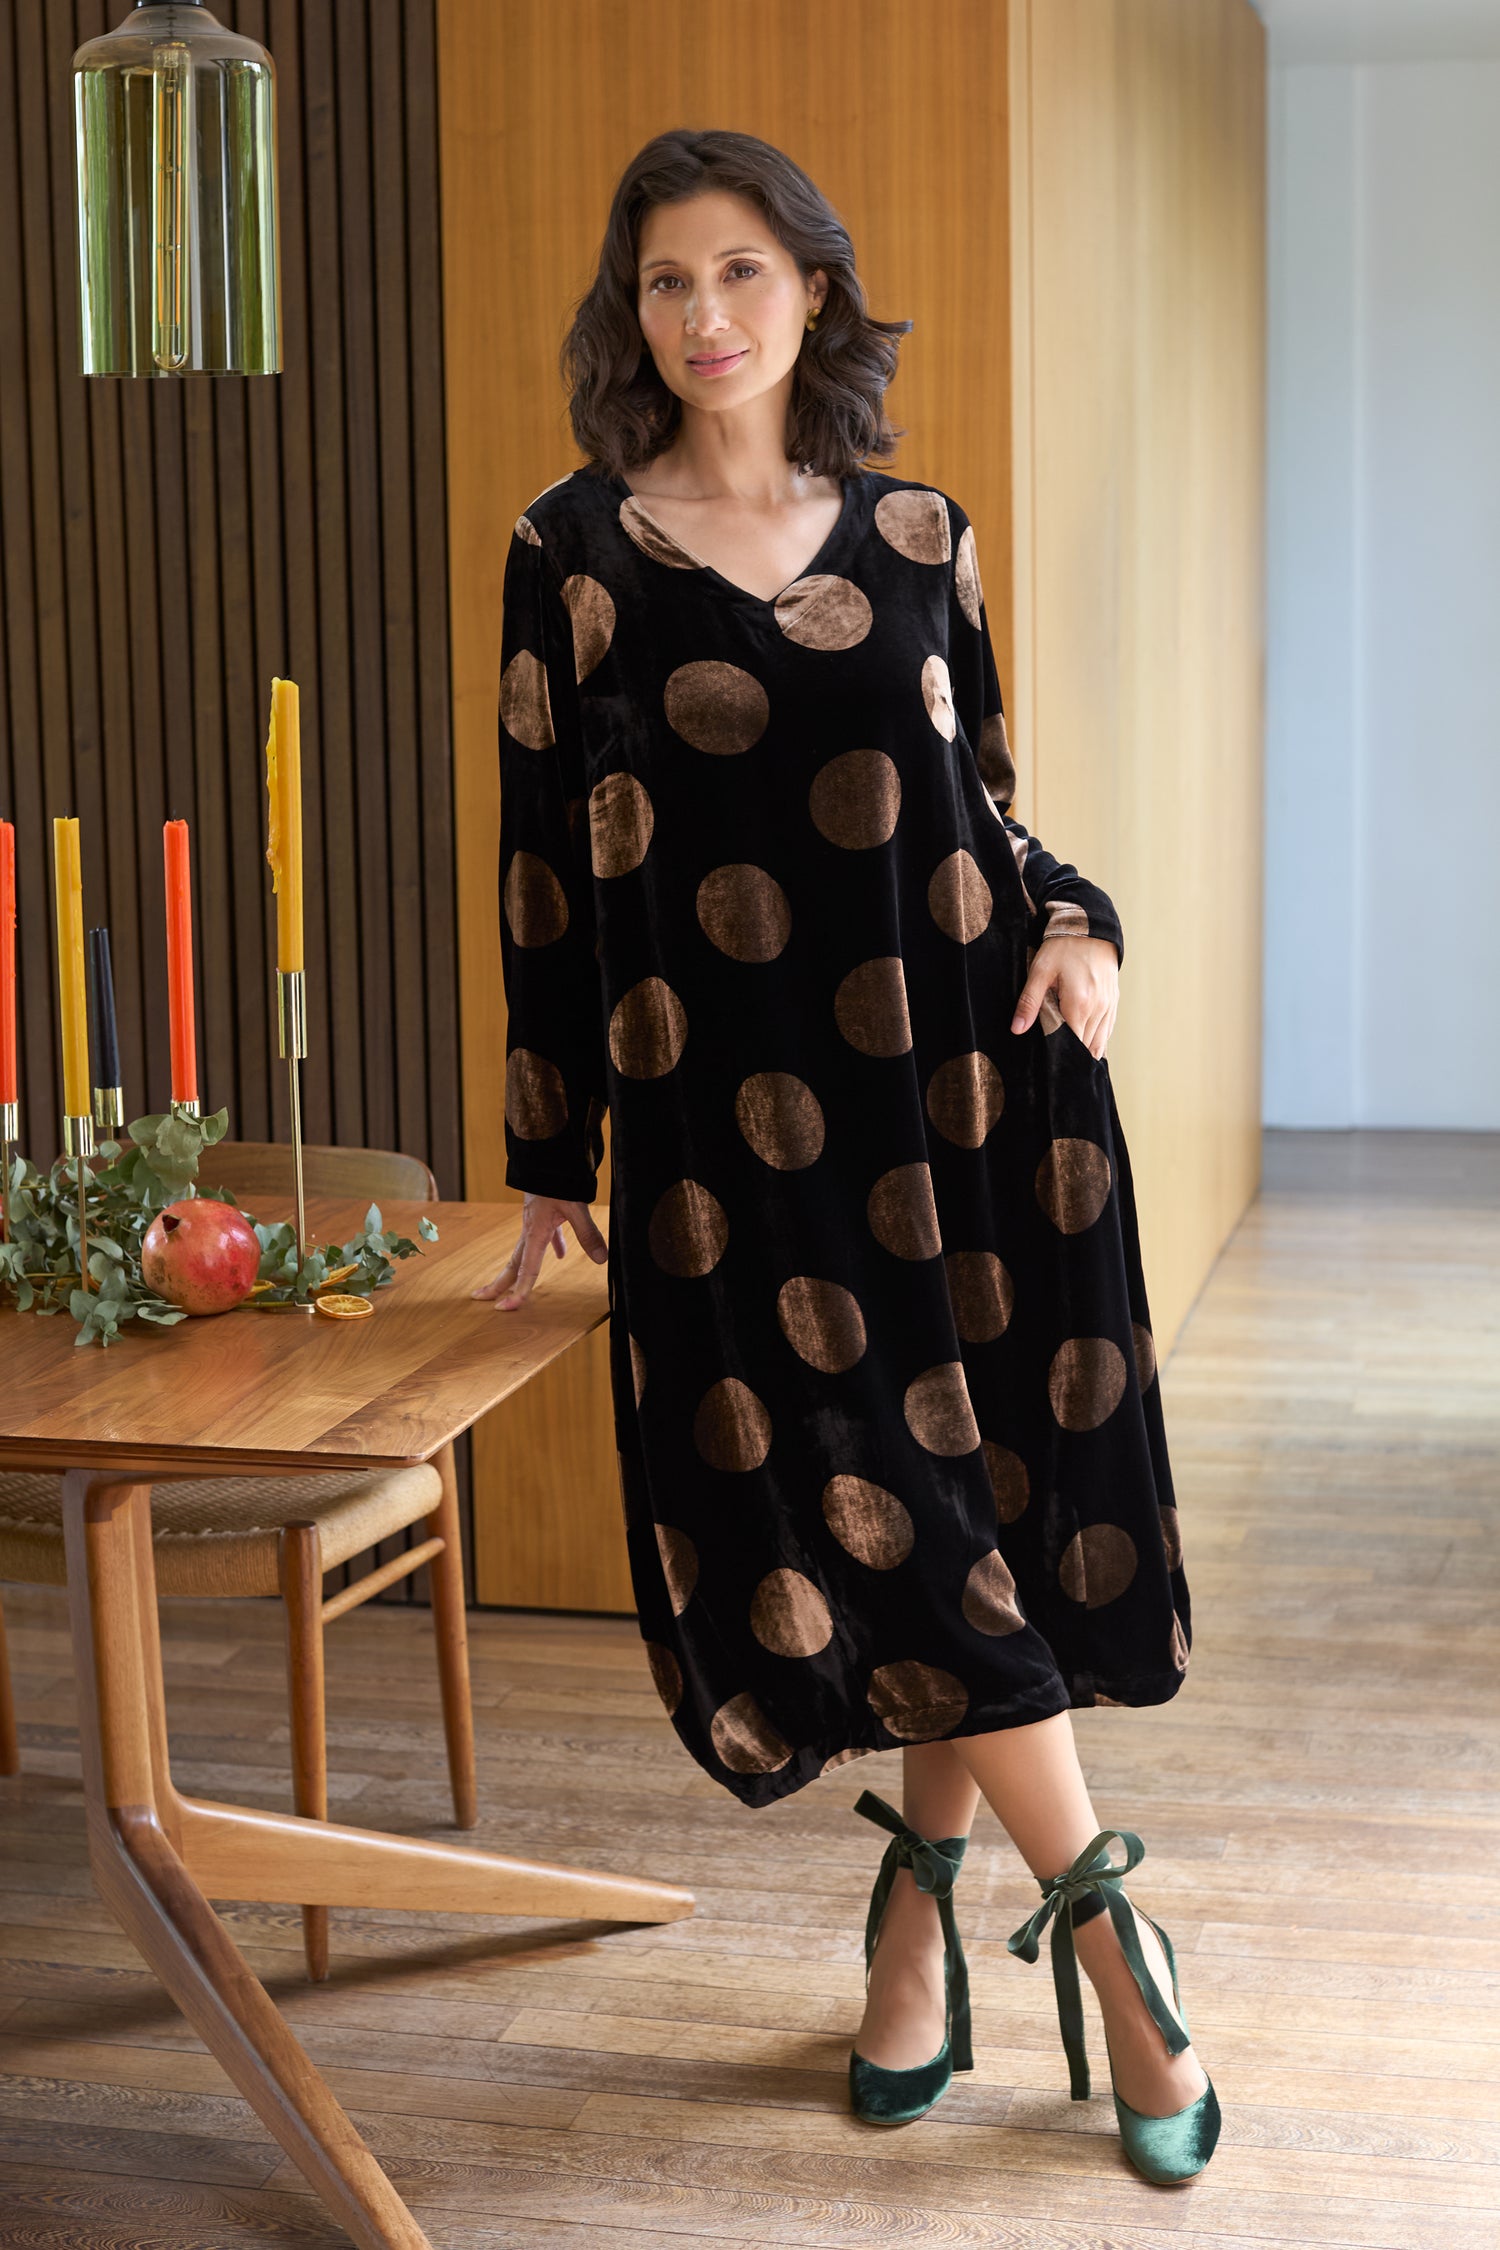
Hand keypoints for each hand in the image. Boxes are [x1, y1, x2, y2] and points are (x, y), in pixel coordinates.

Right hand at [471, 1192, 607, 1310]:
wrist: (548, 1156)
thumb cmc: (558, 1181)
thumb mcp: (576, 1207)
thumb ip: (588, 1234)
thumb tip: (601, 1260)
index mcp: (535, 1234)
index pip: (526, 1270)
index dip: (518, 1292)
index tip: (506, 1309)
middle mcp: (529, 1232)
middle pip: (512, 1264)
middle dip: (498, 1284)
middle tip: (481, 1299)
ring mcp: (533, 1224)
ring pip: (523, 1253)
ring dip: (517, 1271)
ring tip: (511, 1285)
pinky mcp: (541, 1215)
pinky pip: (543, 1238)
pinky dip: (550, 1248)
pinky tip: (560, 1254)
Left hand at [1011, 934, 1118, 1058]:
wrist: (1090, 927)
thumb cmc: (1063, 948)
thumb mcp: (1040, 972)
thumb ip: (1029, 1003)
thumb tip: (1017, 1029)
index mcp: (1079, 1004)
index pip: (1071, 1044)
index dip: (1058, 1054)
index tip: (1046, 1061)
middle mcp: (1098, 1009)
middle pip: (1085, 1046)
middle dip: (1070, 1055)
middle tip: (1053, 1063)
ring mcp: (1109, 1006)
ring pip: (1098, 1043)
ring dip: (1084, 1051)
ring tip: (1068, 1059)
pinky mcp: (1114, 1001)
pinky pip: (1107, 1031)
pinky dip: (1097, 1042)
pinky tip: (1085, 1048)